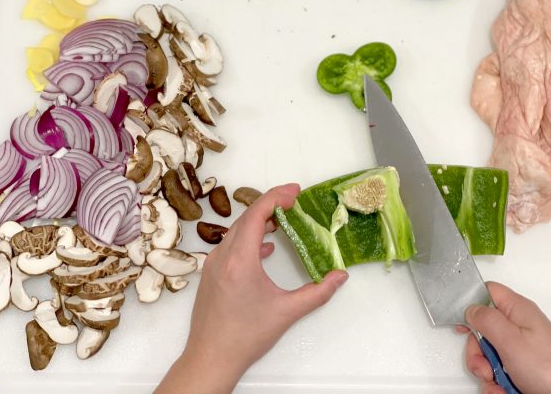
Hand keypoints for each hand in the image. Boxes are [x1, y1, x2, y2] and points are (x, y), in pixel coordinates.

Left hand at [155, 183, 348, 393]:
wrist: (210, 358)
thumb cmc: (246, 336)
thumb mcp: (287, 312)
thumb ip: (317, 292)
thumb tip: (340, 276)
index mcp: (240, 260)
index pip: (256, 214)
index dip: (276, 197)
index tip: (296, 191)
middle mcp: (222, 256)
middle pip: (246, 218)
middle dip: (270, 205)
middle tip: (294, 202)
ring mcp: (213, 265)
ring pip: (236, 231)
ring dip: (259, 221)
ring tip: (282, 221)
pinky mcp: (211, 274)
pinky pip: (230, 245)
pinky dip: (248, 238)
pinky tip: (265, 249)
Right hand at [461, 282, 550, 393]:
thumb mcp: (511, 339)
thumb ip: (486, 319)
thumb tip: (470, 309)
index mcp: (517, 310)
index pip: (486, 292)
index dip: (469, 304)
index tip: (461, 324)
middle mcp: (520, 327)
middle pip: (483, 330)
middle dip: (478, 351)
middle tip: (486, 364)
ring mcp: (522, 350)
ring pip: (490, 356)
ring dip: (488, 373)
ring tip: (502, 383)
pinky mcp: (525, 370)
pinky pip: (501, 374)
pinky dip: (500, 386)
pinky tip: (508, 391)